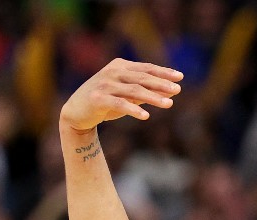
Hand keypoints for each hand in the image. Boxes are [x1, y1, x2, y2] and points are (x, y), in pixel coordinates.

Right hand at [59, 58, 182, 133]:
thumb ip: (147, 92)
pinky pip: (119, 103)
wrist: (77, 112)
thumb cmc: (106, 102)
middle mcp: (112, 72)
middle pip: (142, 78)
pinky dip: (133, 109)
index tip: (180, 77)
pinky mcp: (97, 98)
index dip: (163, 72)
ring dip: (152, 97)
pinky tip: (146, 116)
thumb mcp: (128, 95)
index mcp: (120, 66)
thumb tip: (172, 92)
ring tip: (169, 104)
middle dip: (161, 84)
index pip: (146, 68)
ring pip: (133, 90)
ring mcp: (104, 84)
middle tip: (178, 90)